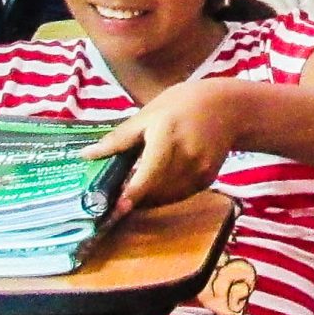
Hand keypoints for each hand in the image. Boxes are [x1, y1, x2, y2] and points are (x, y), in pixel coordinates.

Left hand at [92, 78, 235, 213]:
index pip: (148, 172)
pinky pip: (179, 195)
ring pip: (166, 197)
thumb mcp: (148, 114)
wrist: (227, 108)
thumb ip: (118, 138)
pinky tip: (155, 186)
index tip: (116, 210)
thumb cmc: (182, 105)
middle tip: (114, 199)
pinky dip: (164, 195)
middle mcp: (186, 157)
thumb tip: (86, 155)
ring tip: (132, 193)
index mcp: (167, 136)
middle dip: (134, 198)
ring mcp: (199, 170)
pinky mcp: (206, 179)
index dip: (133, 194)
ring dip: (148, 199)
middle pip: (155, 190)